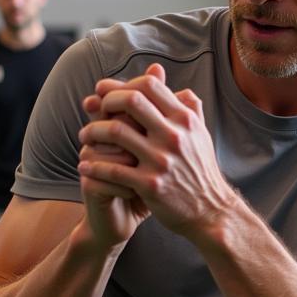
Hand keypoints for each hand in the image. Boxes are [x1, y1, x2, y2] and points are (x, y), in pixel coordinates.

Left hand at [78, 63, 237, 240]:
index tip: (107, 92)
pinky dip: (93, 165)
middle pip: (131, 100)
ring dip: (92, 131)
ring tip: (85, 137)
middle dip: (106, 101)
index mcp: (185, 120)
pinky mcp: (150, 185)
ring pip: (116, 131)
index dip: (123, 84)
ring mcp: (162, 160)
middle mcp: (174, 136)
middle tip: (94, 110)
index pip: (149, 85)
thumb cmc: (201, 171)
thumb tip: (180, 89)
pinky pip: (112, 169)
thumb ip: (190, 109)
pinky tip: (85, 165)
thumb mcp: (201, 136)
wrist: (211, 212)